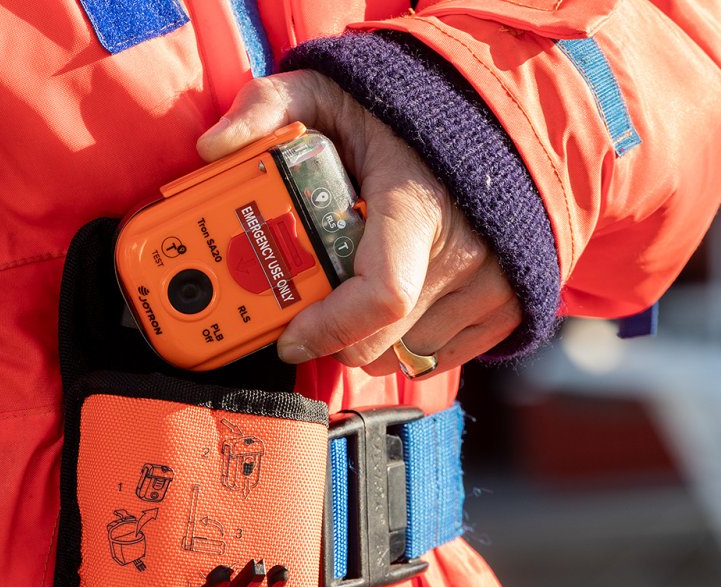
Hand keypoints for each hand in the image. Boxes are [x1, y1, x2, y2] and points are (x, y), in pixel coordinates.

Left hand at [197, 70, 521, 375]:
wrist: (486, 117)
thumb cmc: (401, 114)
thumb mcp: (327, 93)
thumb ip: (267, 106)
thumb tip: (212, 146)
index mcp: (418, 206)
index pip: (380, 295)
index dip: (328, 328)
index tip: (288, 335)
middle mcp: (466, 253)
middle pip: (382, 341)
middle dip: (331, 336)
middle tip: (306, 311)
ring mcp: (492, 284)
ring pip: (406, 357)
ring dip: (369, 342)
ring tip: (352, 296)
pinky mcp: (508, 305)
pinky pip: (442, 358)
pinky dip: (408, 346)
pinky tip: (393, 307)